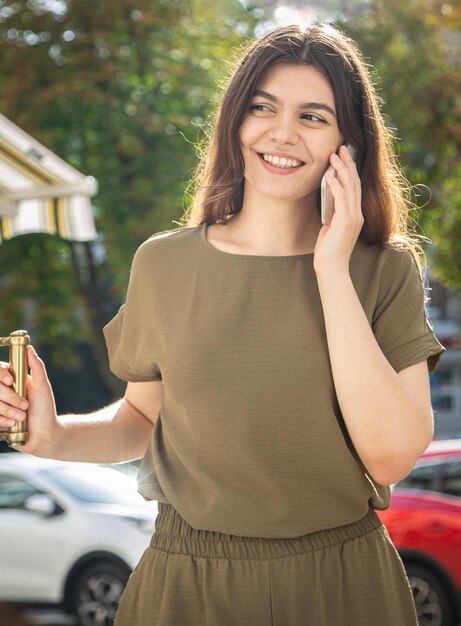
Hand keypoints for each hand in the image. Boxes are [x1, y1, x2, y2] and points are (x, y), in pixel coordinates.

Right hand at [0, 345, 59, 454]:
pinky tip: (12, 425)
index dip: (0, 374)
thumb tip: (29, 347)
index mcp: (13, 379)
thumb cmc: (45, 410)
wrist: (44, 437)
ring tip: (21, 418)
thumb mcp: (43, 386)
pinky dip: (1, 421)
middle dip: (9, 399)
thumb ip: (36, 367)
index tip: (11, 382)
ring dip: (7, 411)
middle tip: (25, 407)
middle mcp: (3, 391)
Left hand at [314, 144, 363, 275]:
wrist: (332, 269)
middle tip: (341, 147)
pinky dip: (336, 185)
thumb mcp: (330, 227)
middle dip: (348, 163)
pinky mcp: (346, 222)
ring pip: (350, 187)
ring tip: (334, 155)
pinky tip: (330, 175)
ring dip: (342, 169)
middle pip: (355, 182)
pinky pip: (342, 199)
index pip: (354, 187)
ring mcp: (353, 218)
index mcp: (355, 215)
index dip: (350, 170)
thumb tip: (327, 195)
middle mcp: (358, 214)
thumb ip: (332, 212)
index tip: (343, 156)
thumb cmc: (329, 251)